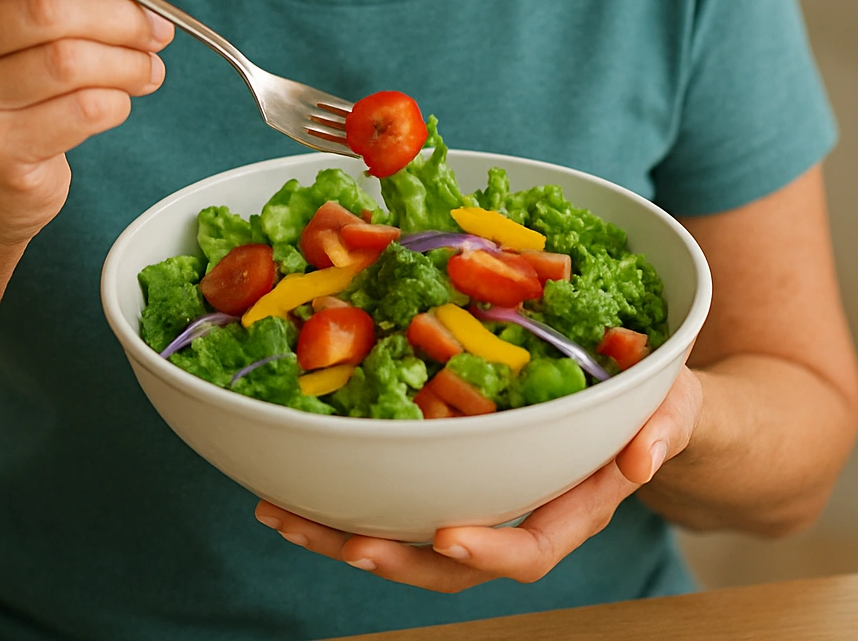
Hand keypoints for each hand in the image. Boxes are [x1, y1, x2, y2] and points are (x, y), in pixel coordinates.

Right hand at [0, 0, 174, 248]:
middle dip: (119, 13)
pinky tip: (118, 99)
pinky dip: (117, 100)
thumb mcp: (8, 6)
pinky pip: (81, 110)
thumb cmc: (4, 78)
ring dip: (129, 60)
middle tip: (156, 26)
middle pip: (44, 7)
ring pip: (70, 61)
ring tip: (148, 65)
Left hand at [255, 368, 702, 590]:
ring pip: (409, 537)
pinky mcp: (451, 474)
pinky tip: (292, 481)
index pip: (531, 546)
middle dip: (394, 556)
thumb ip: (665, 426)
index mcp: (573, 504)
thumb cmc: (660, 399)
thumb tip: (645, 460)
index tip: (448, 535)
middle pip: (451, 559)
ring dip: (345, 534)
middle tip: (344, 542)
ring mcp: (482, 499)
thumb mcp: (675, 401)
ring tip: (284, 515)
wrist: (647, 406)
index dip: (490, 549)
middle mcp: (521, 513)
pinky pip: (397, 498)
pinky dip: (344, 495)